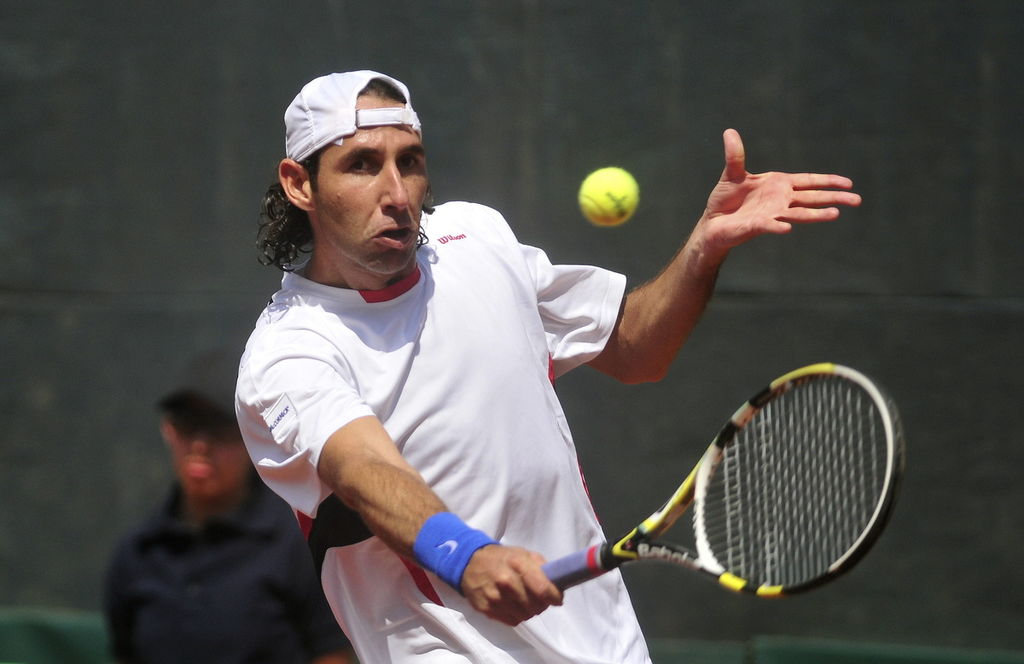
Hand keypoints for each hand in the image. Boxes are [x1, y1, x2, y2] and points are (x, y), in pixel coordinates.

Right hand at [460, 545, 562, 625]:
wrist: (469, 563)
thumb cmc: (502, 558)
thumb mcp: (523, 554)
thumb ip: (541, 567)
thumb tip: (558, 584)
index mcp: (517, 564)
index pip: (543, 588)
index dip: (554, 597)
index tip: (557, 599)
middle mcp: (506, 582)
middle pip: (536, 605)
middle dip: (542, 604)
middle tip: (540, 598)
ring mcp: (495, 597)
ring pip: (526, 615)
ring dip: (530, 611)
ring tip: (525, 600)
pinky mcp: (487, 609)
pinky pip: (513, 621)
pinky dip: (517, 615)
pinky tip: (513, 605)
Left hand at [698, 128, 861, 256]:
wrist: (713, 222)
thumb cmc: (725, 199)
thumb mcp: (731, 174)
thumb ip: (735, 155)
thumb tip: (729, 131)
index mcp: (779, 185)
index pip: (809, 182)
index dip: (828, 181)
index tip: (848, 183)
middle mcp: (780, 200)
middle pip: (812, 198)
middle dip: (834, 198)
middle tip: (857, 200)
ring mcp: (772, 214)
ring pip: (799, 214)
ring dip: (816, 214)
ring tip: (835, 214)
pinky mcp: (757, 226)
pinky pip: (770, 226)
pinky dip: (779, 226)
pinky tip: (788, 228)